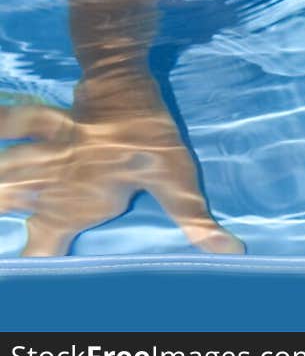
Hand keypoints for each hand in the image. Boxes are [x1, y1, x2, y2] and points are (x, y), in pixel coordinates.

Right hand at [0, 83, 243, 256]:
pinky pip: (14, 127)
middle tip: (13, 223)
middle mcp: (51, 185)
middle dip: (8, 211)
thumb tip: (231, 250)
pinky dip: (3, 125)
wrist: (121, 75)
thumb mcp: (174, 176)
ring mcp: (44, 155)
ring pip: (8, 173)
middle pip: (11, 205)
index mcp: (75, 206)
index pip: (45, 248)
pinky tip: (0, 128)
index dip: (38, 265)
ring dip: (5, 183)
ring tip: (5, 195)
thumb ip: (193, 219)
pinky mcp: (46, 129)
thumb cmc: (146, 132)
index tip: (42, 279)